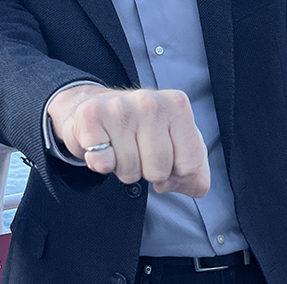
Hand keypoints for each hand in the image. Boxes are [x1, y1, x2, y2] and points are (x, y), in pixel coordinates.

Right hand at [48, 85, 209, 196]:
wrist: (97, 109)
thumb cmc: (140, 129)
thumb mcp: (176, 144)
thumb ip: (195, 172)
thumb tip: (191, 186)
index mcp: (176, 105)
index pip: (189, 164)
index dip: (175, 172)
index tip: (164, 156)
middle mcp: (149, 101)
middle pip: (159, 170)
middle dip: (146, 171)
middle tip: (137, 151)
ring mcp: (119, 106)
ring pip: (130, 170)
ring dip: (122, 168)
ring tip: (118, 148)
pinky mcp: (91, 115)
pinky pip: (102, 163)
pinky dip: (100, 163)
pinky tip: (102, 145)